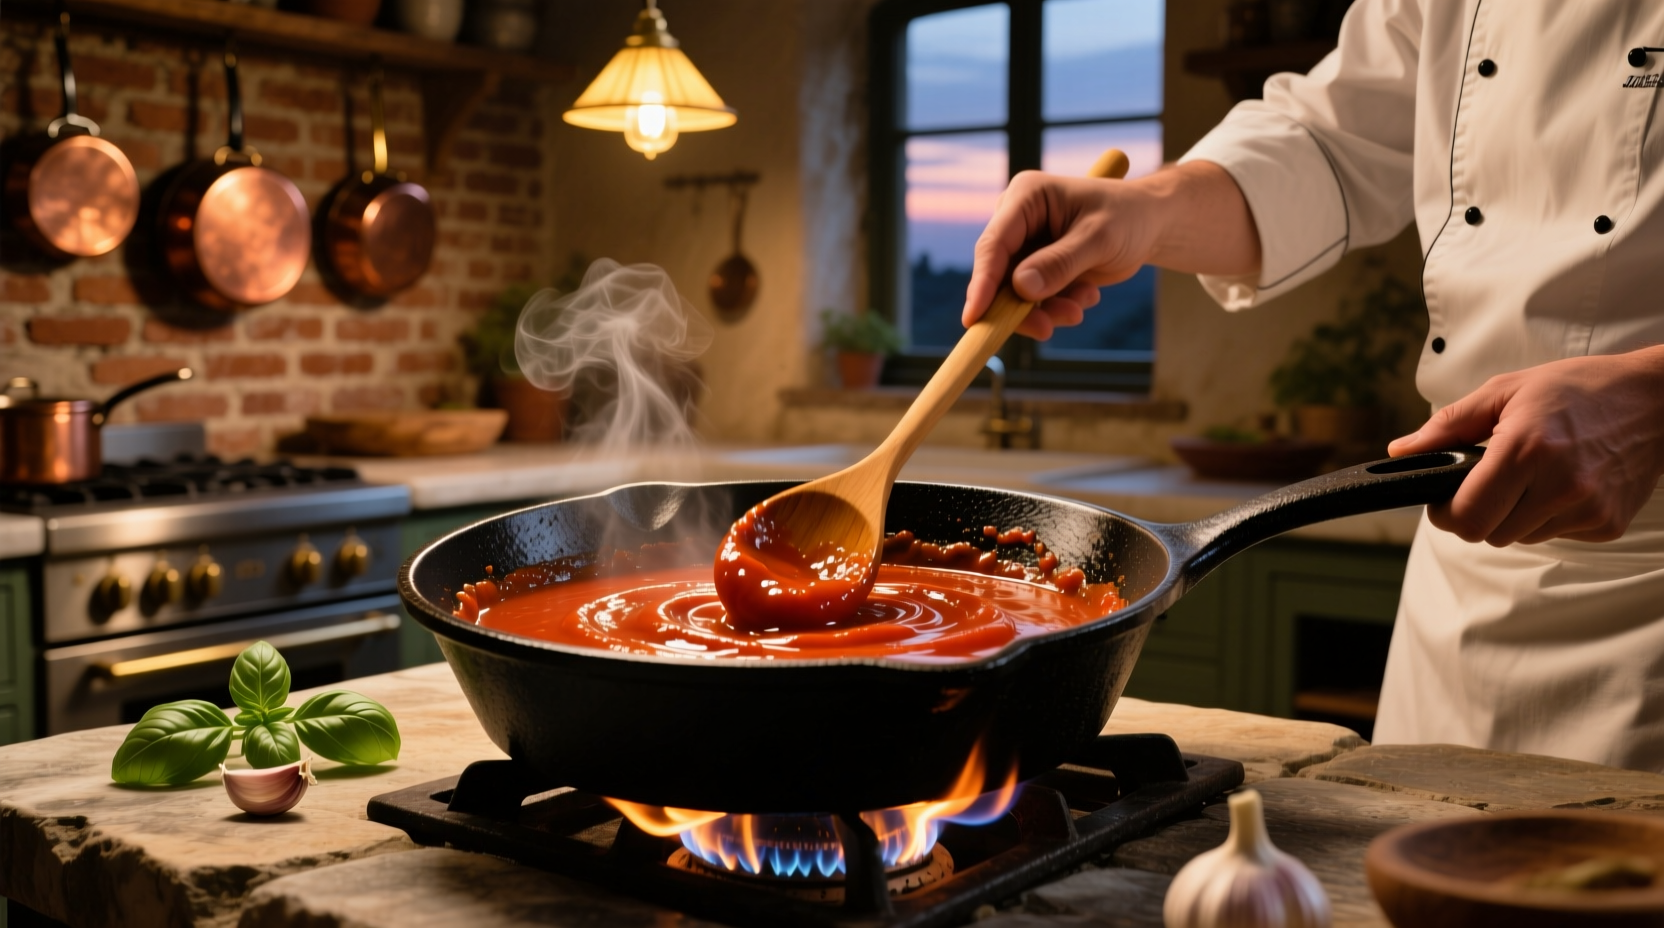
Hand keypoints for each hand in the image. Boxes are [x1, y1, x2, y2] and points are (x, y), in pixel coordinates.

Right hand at [961, 161, 1260, 339]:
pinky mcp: (1037, 266)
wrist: (1151, 224)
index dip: (982, 284)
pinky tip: (1086, 296)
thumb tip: (1020, 288)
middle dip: (1021, 305)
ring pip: (1014, 293)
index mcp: (1026, 197)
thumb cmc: (1129, 217)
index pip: (994, 245)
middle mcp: (1018, 220)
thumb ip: (1060, 262)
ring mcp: (1026, 244)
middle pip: (998, 274)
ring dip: (1045, 309)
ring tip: (1081, 308)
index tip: (975, 318)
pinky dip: (1056, 306)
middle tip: (1047, 329)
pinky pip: (1032, 298)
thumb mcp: (1099, 238)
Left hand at [1387, 347, 1663, 545]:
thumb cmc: (1577, 389)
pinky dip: (1550, 517)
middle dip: (1478, 513)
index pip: (1466, 517)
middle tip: (1489, 481)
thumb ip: (1447, 425)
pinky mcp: (1607, 524)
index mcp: (1526, 451)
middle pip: (1489, 535)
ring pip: (1521, 537)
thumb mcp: (1505, 391)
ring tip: (1534, 474)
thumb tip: (1401, 452)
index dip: (1445, 513)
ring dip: (1515, 515)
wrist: (1654, 399)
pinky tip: (1563, 482)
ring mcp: (1587, 509)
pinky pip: (1556, 535)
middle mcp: (1560, 486)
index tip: (1444, 499)